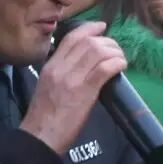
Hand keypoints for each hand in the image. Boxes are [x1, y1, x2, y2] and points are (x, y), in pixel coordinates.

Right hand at [21, 21, 126, 154]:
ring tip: (120, 59)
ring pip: (98, 52)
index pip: (71, 38)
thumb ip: (62, 72)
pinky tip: (121, 67)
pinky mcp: (85, 92)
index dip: (89, 29)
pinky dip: (117, 63)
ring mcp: (72, 79)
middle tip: (115, 50)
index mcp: (51, 66)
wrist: (41, 136)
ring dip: (115, 52)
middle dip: (107, 42)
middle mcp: (61, 68)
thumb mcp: (47, 86)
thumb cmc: (45, 116)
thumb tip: (83, 65)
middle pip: (88, 42)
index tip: (101, 27)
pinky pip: (104, 69)